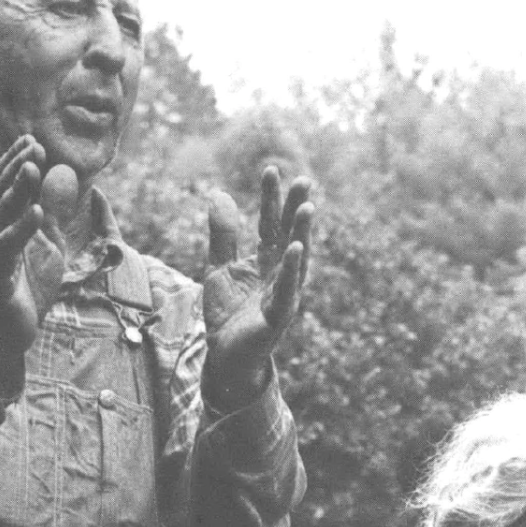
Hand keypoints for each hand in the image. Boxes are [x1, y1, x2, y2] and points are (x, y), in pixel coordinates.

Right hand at [0, 136, 72, 357]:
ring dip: (18, 191)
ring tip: (33, 167)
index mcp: (4, 225)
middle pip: (2, 194)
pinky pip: (7, 249)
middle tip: (34, 144)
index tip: (34, 140)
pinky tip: (37, 213)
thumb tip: (62, 173)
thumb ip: (54, 212)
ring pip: (2, 216)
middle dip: (17, 168)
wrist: (8, 334)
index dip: (18, 163)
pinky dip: (23, 230)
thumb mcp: (49, 245)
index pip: (7, 187)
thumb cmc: (26, 288)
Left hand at [200, 165, 312, 410]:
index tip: (271, 169)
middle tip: (303, 180)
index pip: (270, 224)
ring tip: (306, 207)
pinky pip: (287, 289)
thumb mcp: (219, 267)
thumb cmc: (228, 314)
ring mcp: (283, 294)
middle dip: (296, 209)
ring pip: (296, 260)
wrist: (225, 357)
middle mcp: (280, 274)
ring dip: (302, 234)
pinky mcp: (279, 315)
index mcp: (266, 262)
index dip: (271, 198)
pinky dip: (291, 269)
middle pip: (290, 236)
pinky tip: (295, 248)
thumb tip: (219, 194)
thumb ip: (222, 235)